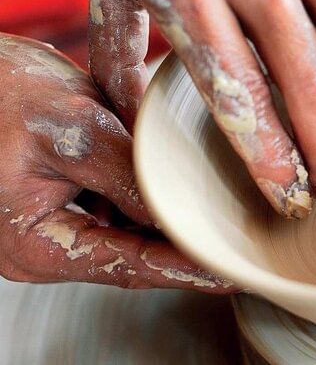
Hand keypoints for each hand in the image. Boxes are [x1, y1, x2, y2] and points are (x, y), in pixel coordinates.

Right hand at [0, 34, 233, 291]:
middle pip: (134, 256)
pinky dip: (153, 198)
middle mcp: (48, 243)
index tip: (229, 272)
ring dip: (172, 222)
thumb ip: (124, 173)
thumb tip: (175, 210)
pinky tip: (185, 187)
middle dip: (185, 249)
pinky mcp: (70, 199)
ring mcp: (59, 222)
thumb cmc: (1, 95)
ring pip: (131, 233)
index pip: (128, 266)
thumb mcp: (71, 128)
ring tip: (223, 218)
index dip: (184, 271)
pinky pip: (120, 207)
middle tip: (239, 246)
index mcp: (36, 243)